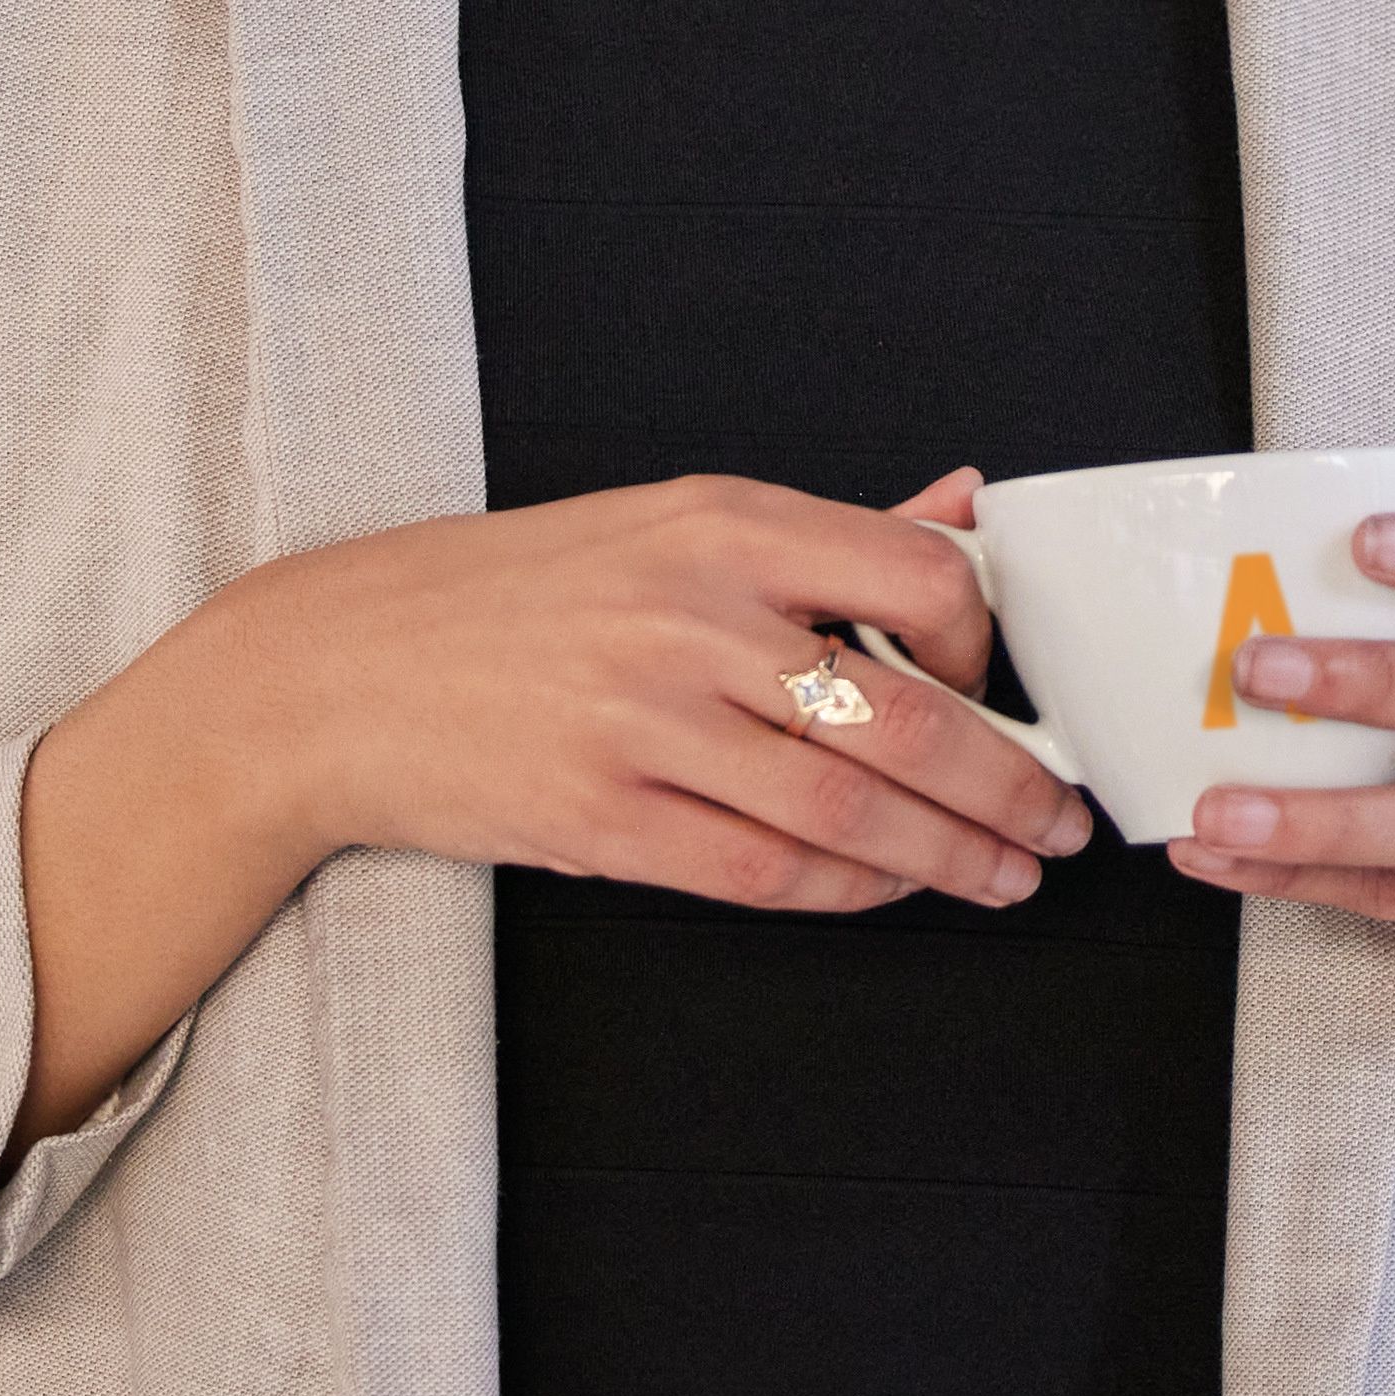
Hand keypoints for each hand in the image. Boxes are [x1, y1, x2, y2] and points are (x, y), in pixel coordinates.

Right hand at [184, 469, 1091, 914]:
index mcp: (718, 523)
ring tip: (1002, 876)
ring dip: (952, 859)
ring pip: (853, 812)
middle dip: (1011, 786)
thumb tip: (965, 504)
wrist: (337, 672)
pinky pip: (767, 873)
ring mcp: (645, 721)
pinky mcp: (604, 816)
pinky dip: (849, 891)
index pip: (917, 574)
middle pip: (907, 719)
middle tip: (1057, 821)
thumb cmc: (506, 596)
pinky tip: (887, 889)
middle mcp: (690, 614)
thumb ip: (823, 527)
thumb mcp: (661, 524)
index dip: (988, 647)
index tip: (1008, 689)